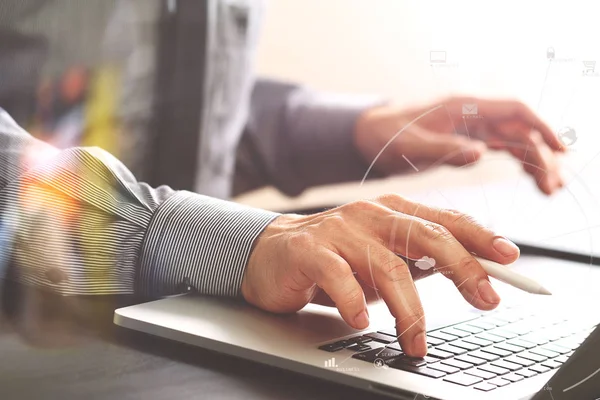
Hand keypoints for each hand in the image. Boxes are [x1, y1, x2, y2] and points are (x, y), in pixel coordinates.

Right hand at [241, 195, 519, 356]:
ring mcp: (339, 229)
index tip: (509, 260)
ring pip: (387, 266)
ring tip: (416, 340)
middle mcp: (368, 214)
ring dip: (409, 311)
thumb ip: (418, 261)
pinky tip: (362, 321)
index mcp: (391, 212)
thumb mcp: (383, 257)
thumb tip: (471, 275)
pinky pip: (339, 276)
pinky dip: (355, 302)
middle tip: (485, 298)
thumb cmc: (334, 257)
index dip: (479, 237)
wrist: (272, 253)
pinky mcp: (310, 249)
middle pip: (424, 236)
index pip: (443, 220)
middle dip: (462, 268)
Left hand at [354, 97, 564, 193]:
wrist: (369, 136)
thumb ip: (443, 149)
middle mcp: (472, 114)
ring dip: (534, 161)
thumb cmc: (386, 135)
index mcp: (463, 107)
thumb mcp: (410, 146)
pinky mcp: (466, 140)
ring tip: (550, 189)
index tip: (559, 150)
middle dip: (541, 154)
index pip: (514, 110)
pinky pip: (501, 148)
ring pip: (514, 140)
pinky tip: (531, 178)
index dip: (540, 127)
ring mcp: (471, 127)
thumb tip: (480, 154)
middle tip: (553, 185)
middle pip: (519, 129)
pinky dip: (518, 163)